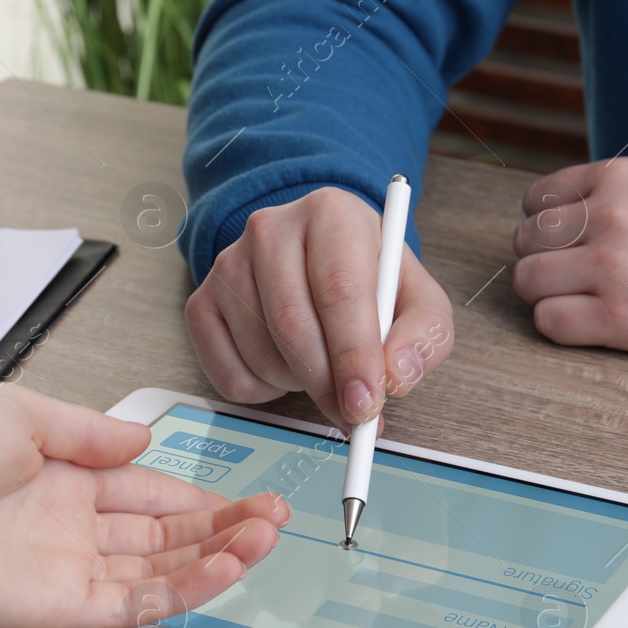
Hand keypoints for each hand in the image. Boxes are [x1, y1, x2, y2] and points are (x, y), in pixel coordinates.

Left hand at [0, 384, 288, 627]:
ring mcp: (69, 570)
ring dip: (217, 557)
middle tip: (277, 519)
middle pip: (166, 535)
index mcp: (61, 478)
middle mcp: (71, 527)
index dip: (204, 496)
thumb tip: (144, 438)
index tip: (250, 496)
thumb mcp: (22, 413)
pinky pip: (137, 604)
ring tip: (267, 540)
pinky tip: (224, 569)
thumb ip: (91, 433)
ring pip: (162, 571)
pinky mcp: (61, 609)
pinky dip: (184, 589)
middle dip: (225, 527)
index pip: (150, 492)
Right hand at [185, 187, 454, 430]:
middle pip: (294, 326)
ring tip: (322, 364)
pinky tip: (286, 365)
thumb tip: (397, 375)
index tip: (366, 403)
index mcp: (331, 214)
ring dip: (299, 384)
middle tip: (353, 413)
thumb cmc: (371, 281)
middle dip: (327, 384)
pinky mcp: (202, 303)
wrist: (323, 261)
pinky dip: (263, 390)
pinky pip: (228, 373)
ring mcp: (228, 265)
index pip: (339, 291)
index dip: (353, 355)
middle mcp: (271, 229)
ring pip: (262, 355)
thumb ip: (424, 336)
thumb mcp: (418, 300)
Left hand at [512, 157, 627, 362]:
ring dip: (549, 298)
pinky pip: (549, 323)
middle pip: (526, 242)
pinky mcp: (621, 319)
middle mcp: (609, 214)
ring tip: (588, 306)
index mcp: (621, 176)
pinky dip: (562, 329)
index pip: (537, 200)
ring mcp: (611, 267)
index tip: (570, 249)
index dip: (546, 230)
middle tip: (579, 284)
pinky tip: (598, 328)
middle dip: (544, 264)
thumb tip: (566, 222)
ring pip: (528, 282)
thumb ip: (619, 198)